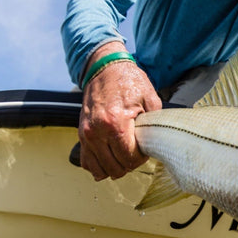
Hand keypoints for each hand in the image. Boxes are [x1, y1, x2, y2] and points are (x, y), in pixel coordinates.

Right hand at [78, 43, 161, 180]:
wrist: (105, 68)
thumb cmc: (129, 81)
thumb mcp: (151, 100)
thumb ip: (154, 125)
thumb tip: (157, 145)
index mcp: (116, 123)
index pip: (129, 159)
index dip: (141, 158)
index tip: (145, 148)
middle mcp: (97, 131)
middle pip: (115, 168)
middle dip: (129, 164)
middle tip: (135, 150)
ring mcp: (86, 134)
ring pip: (100, 169)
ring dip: (114, 167)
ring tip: (123, 154)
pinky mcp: (81, 134)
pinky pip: (86, 162)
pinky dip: (98, 165)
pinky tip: (109, 157)